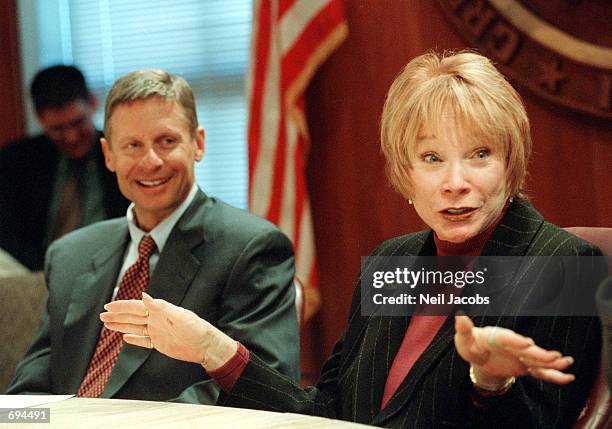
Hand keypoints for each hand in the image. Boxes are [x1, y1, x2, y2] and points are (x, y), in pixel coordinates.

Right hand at [100, 292, 236, 369]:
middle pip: (132, 317)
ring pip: (134, 328)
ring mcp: (157, 332)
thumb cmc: (196, 329)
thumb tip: (144, 296)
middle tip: (102, 315)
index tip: (108, 305)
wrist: (205, 346)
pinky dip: (133, 339)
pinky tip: (125, 337)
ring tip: (107, 324)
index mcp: (160, 311)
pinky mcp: (160, 343)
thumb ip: (160, 307)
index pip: (136, 307)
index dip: (122, 306)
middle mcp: (157, 320)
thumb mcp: (178, 316)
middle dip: (117, 315)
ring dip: (121, 326)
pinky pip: (143, 341)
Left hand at [454, 315, 574, 384]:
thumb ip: (464, 330)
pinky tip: (568, 377)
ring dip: (551, 362)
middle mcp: (513, 345)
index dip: (517, 341)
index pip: (508, 339)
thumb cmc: (471, 343)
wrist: (479, 352)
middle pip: (527, 350)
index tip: (527, 343)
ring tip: (566, 363)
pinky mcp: (525, 366)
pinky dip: (553, 375)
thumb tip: (460, 317)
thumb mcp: (464, 339)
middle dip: (539, 354)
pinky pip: (540, 372)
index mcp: (498, 336)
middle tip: (553, 356)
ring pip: (537, 360)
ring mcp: (521, 355)